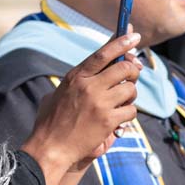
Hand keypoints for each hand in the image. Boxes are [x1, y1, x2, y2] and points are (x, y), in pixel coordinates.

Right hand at [21, 34, 141, 184]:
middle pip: (124, 68)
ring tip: (120, 103)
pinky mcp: (108, 121)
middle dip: (132, 71)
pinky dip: (127, 115)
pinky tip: (117, 119)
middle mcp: (89, 86)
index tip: (134, 36)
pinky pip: (131, 111)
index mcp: (76, 77)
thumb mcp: (57, 94)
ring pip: (131, 89)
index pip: (103, 53)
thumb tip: (98, 71)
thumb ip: (76, 82)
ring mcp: (100, 103)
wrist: (50, 148)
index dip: (121, 42)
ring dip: (129, 96)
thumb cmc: (50, 122)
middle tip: (130, 77)